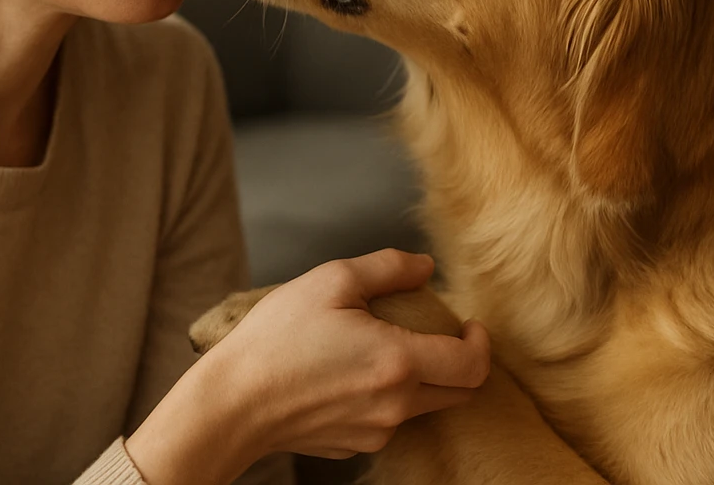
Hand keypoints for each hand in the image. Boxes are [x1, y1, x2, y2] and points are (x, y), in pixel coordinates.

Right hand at [125, 250, 490, 483]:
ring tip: (382, 346)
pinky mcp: (353, 446)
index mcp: (399, 362)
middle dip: (460, 362)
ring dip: (420, 378)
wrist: (232, 404)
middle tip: (439, 334)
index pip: (472, 364)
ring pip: (423, 406)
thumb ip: (388, 267)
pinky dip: (385, 396)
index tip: (471, 325)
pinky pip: (387, 420)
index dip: (481, 343)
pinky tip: (351, 373)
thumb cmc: (276, 340)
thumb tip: (425, 266)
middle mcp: (396, 405)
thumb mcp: (332, 281)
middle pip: (458, 392)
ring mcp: (376, 431)